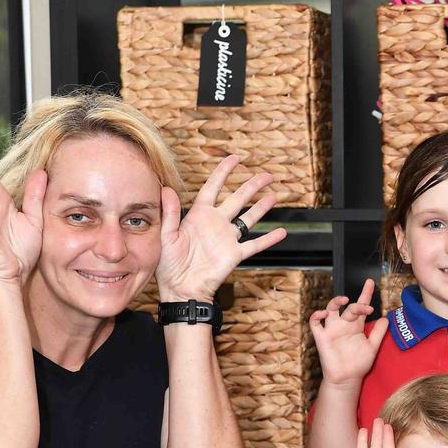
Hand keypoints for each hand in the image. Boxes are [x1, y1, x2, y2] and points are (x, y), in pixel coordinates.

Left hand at [155, 155, 285, 300]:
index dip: (223, 172)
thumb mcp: (165, 235)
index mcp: (198, 215)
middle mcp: (216, 223)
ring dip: (261, 207)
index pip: (213, 187)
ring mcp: (227, 238)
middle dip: (252, 186)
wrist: (181, 288)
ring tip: (274, 196)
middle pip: (237, 199)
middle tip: (266, 175)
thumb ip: (169, 213)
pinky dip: (269, 239)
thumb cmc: (168, 264)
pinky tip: (282, 232)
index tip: (235, 159)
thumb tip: (167, 189)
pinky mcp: (235, 254)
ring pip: (249, 218)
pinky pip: (255, 244)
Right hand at [311, 279, 388, 387]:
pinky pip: (315, 323)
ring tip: (345, 300)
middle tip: (367, 308)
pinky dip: (316, 316)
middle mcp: (344, 325)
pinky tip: (324, 313)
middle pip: (349, 307)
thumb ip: (378, 333)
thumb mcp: (372, 347)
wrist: (346, 379)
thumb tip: (386, 318)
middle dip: (358, 304)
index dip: (365, 293)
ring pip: (330, 309)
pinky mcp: (322, 337)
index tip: (371, 282)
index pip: (361, 305)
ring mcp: (332, 330)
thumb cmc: (358, 363)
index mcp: (356, 325)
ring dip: (335, 302)